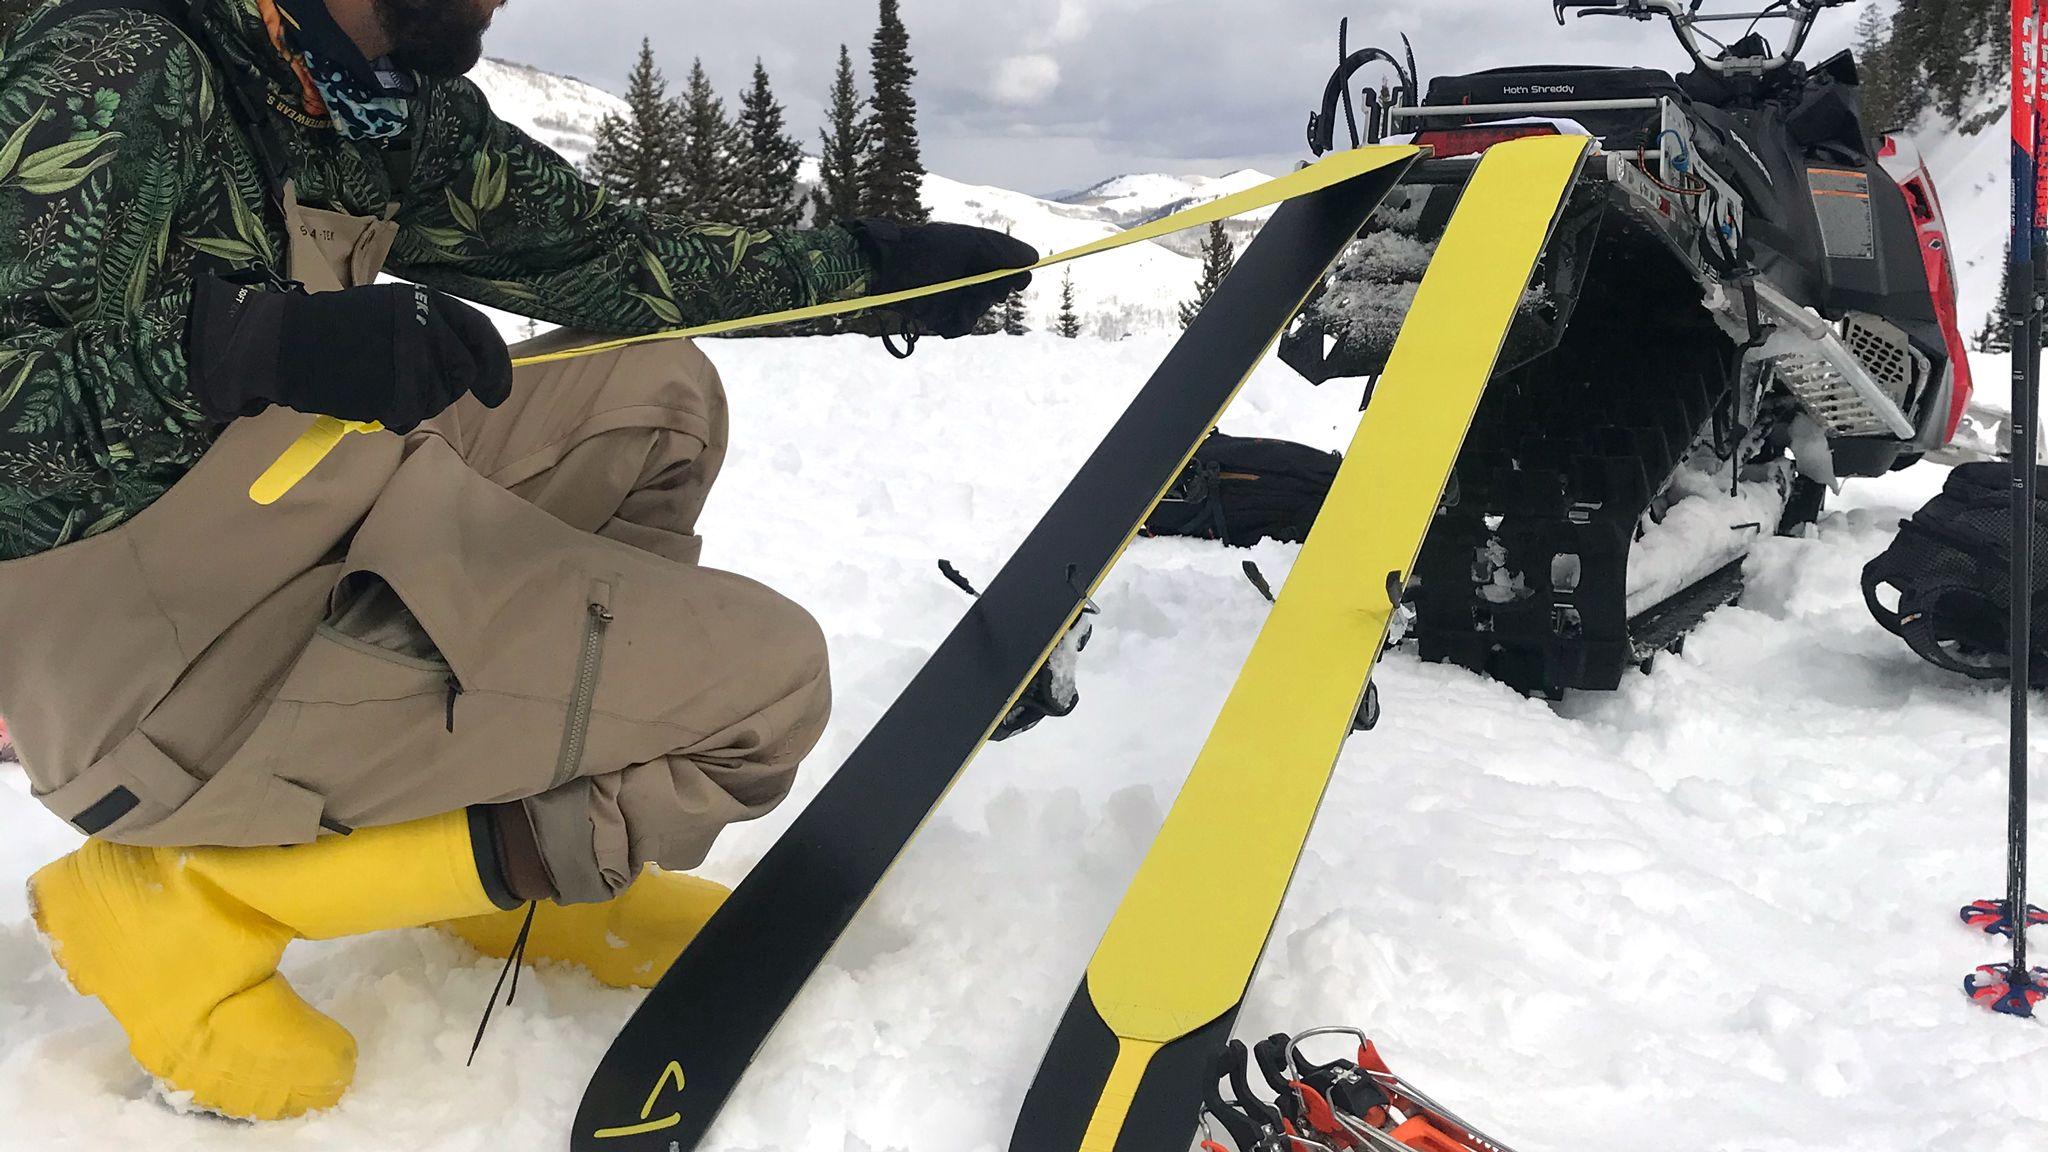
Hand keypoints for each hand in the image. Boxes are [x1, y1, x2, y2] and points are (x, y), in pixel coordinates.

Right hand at [187, 274, 513, 433]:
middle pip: (462, 374)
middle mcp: (425, 327)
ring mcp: (412, 361)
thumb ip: (431, 331)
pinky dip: (393, 415)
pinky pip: (409, 416)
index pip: (481, 335)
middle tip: (409, 385)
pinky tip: (369, 398)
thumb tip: (474, 365)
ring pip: (437, 399)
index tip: (495, 395)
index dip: (496, 368)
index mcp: (425, 302)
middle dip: (445, 387)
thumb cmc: (336, 330)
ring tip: (379, 384)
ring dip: (415, 402)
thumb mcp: (390, 312)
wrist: (284, 344)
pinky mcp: (394, 391)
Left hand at [843, 219, 1038, 338]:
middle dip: (989, 292)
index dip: (1014, 277)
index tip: (1016, 282)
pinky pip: (959, 327)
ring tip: (954, 302)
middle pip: (996, 293)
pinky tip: (942, 318)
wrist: (886, 268)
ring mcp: (953, 297)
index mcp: (975, 255)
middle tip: (976, 287)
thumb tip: (1034, 260)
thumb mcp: (968, 242)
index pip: (1008, 269)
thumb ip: (1001, 249)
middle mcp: (966, 276)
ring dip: (970, 309)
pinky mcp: (939, 317)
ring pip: (978, 312)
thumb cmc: (925, 249)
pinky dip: (955, 324)